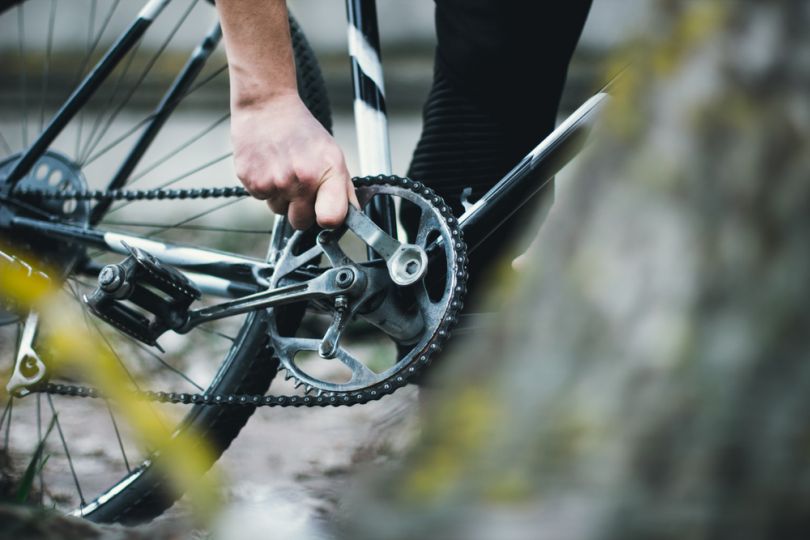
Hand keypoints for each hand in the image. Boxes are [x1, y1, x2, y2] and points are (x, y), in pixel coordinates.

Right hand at [230, 92, 357, 229]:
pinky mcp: (251, 181)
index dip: (328, 220)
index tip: (325, 213)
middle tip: (301, 184)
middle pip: (302, 222)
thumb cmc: (303, 133)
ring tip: (283, 169)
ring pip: (280, 211)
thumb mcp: (333, 155)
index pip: (331, 219)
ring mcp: (274, 182)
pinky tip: (269, 166)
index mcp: (327, 172)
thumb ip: (344, 189)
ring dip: (282, 197)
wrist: (267, 107)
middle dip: (303, 210)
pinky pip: (262, 199)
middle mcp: (300, 179)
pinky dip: (265, 188)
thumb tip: (353, 217)